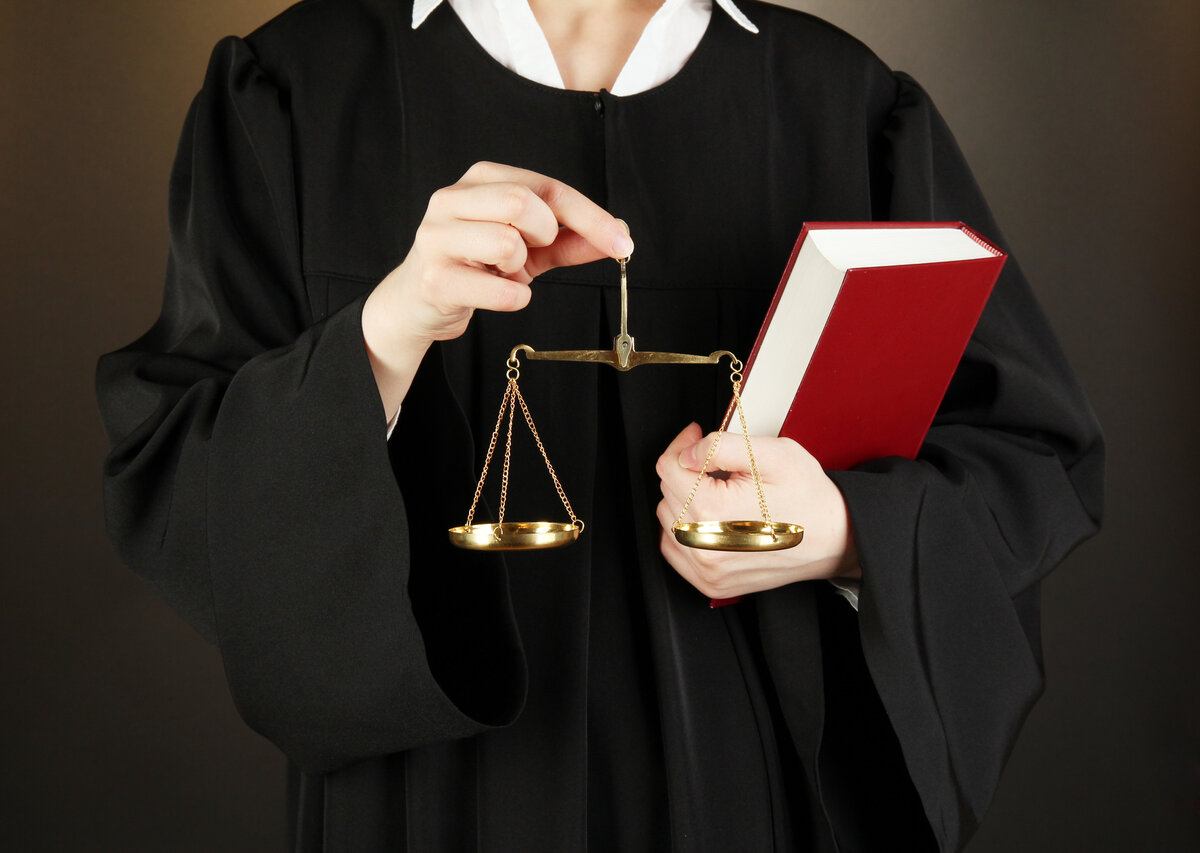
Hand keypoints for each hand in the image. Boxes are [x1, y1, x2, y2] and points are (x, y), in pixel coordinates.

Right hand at [362, 162, 634, 415]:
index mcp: (480, 180)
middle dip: (544, 235)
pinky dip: (513, 297)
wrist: (419, 303)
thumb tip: (618, 236)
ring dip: (521, 268)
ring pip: (507, 242)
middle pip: (522, 203)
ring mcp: (437, 237)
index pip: (547, 188)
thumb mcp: (530, 249)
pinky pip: (499, 288)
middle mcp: (452, 199)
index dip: (591, 217)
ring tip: (503, 273)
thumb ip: (570, 240)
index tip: (623, 243)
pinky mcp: (434, 278)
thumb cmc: (477, 266)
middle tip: (533, 254)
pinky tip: (497, 294)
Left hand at [654, 423, 860, 599]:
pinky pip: (675, 549)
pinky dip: (685, 530)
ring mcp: (707, 570)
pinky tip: (711, 519)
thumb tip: (688, 452)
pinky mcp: (711, 583)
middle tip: (719, 466)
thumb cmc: (810, 497)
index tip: (696, 437)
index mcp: (713, 511)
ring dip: (685, 501)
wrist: (837, 538)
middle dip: (688, 472)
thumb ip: (720, 446)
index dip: (682, 444)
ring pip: (668, 520)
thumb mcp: (773, 453)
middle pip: (668, 493)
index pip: (668, 467)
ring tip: (721, 493)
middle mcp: (704, 547)